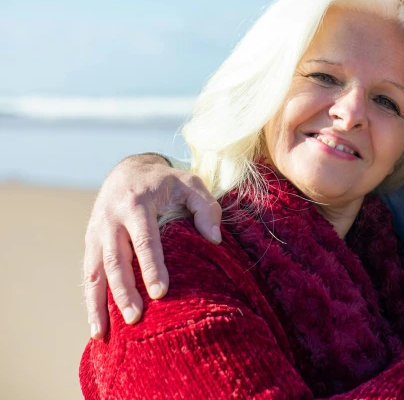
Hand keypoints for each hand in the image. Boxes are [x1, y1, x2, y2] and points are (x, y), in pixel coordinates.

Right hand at [83, 154, 220, 338]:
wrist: (128, 170)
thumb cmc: (166, 181)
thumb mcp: (190, 183)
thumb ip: (206, 207)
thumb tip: (214, 240)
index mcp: (136, 204)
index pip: (144, 240)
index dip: (150, 266)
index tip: (161, 292)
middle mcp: (111, 220)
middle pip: (116, 260)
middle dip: (124, 291)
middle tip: (136, 318)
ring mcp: (96, 234)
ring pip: (95, 272)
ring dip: (100, 304)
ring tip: (106, 333)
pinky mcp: (90, 244)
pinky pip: (89, 276)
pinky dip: (91, 302)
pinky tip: (97, 328)